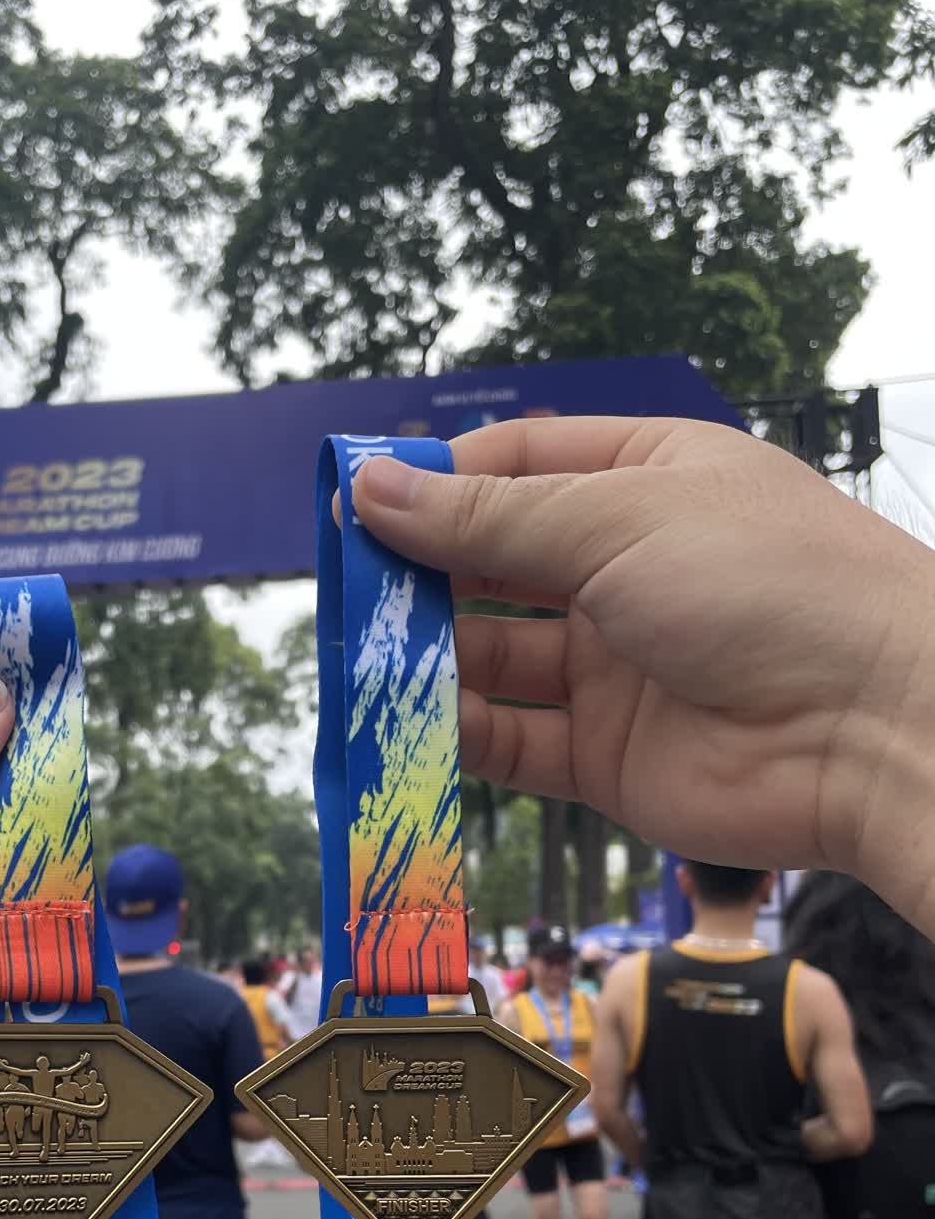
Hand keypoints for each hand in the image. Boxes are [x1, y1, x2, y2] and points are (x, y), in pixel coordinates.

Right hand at [351, 418, 934, 926]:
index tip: (361, 498)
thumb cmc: (770, 587)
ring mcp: (615, 666)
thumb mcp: (615, 522)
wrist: (872, 729)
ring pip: (492, 655)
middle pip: (494, 564)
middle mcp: (628, 570)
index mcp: (649, 481)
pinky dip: (458, 733)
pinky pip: (511, 738)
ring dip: (429, 655)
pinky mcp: (605, 755)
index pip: (521, 463)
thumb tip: (374, 489)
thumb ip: (487, 519)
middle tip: (347, 585)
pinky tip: (412, 721)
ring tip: (367, 656)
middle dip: (421, 572)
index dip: (440, 479)